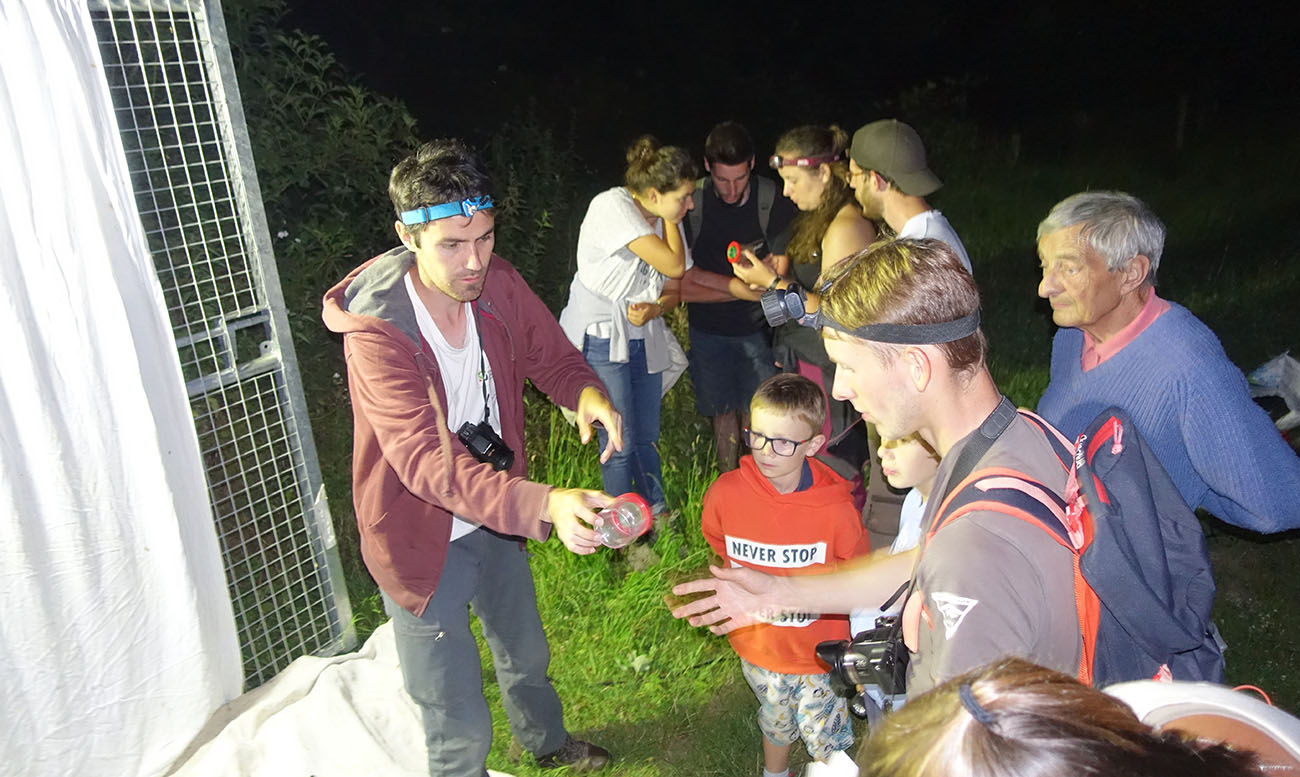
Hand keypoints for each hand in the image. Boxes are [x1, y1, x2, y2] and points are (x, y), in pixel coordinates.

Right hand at [547, 487, 612, 553]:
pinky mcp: (562, 536)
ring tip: (598, 543)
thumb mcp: (589, 494)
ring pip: (572, 539)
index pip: (580, 511)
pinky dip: (582, 550)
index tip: (601, 522)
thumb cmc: (576, 498)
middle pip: (575, 528)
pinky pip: (570, 546)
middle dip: (589, 535)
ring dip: (587, 544)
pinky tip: (592, 549)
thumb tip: (620, 505)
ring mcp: (562, 527)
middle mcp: (566, 516)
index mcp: (574, 503)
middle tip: (600, 537)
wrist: (554, 502)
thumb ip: (604, 499)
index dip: (591, 518)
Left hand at [575, 385, 622, 462]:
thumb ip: (583, 429)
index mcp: (605, 413)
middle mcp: (614, 415)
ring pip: (618, 435)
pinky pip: (617, 433)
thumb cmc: (586, 405)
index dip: (615, 439)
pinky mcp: (617, 420)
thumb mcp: (581, 416)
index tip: (619, 449)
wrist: (593, 393)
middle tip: (602, 460)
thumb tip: (585, 442)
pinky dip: (613, 441)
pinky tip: (608, 450)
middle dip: (611, 448)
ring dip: (612, 447)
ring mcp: (617, 417)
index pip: (612, 428)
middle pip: (616, 434)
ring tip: (603, 458)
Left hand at [626, 301, 661, 326]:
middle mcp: (642, 319)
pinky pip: (632, 322)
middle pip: (630, 316)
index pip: (632, 312)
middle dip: (629, 311)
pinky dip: (631, 318)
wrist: (654, 312)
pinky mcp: (640, 324)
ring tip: (633, 311)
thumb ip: (638, 305)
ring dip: (630, 314)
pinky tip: (633, 315)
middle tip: (631, 307)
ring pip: (630, 319)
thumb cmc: (649, 307)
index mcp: (643, 314)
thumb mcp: (644, 304)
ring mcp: (641, 323)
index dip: (630, 308)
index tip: (631, 305)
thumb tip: (633, 306)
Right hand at [669, 565, 783, 633]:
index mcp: (723, 583)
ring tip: (690, 622)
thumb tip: (711, 568)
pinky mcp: (739, 620)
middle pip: (702, 604)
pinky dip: (719, 629)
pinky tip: (712, 630)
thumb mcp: (744, 574)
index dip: (688, 588)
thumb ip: (727, 574)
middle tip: (675, 613)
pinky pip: (726, 626)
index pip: (702, 586)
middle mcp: (724, 597)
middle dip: (688, 608)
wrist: (778, 596)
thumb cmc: (762, 581)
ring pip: (711, 616)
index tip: (675, 591)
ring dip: (700, 619)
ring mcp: (731, 609)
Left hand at [732, 249, 776, 289]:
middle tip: (736, 260)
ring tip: (741, 262)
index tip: (733, 257)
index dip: (733, 261)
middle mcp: (745, 278)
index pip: (736, 267)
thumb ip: (751, 257)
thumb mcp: (758, 263)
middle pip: (736, 271)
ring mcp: (748, 280)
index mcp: (746, 273)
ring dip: (739, 268)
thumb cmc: (766, 274)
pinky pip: (744, 276)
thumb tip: (746, 252)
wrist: (771, 282)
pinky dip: (743, 271)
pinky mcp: (751, 281)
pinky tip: (747, 267)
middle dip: (735, 265)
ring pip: (739, 274)